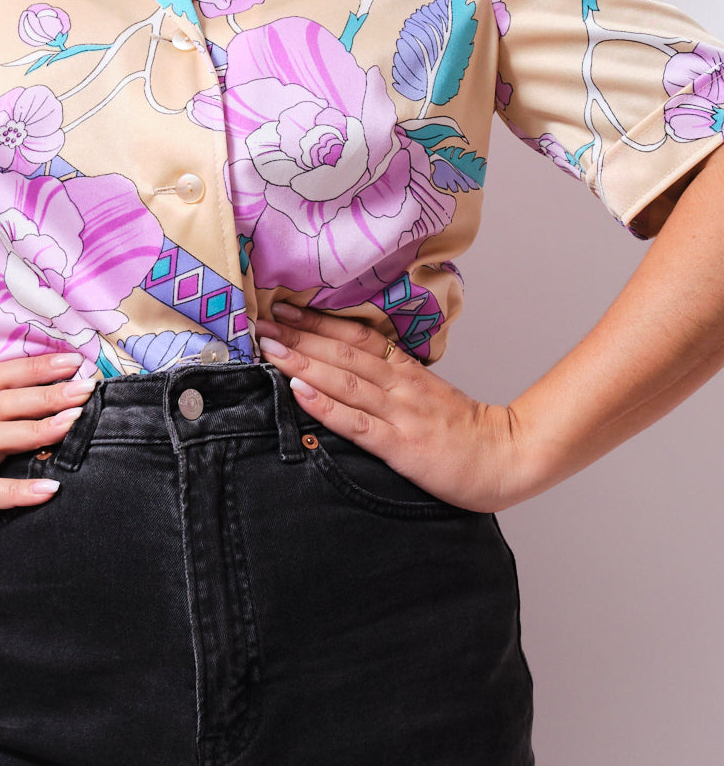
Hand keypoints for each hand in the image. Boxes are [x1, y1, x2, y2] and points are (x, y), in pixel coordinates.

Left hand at [256, 304, 524, 512]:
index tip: (286, 307)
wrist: (504, 458)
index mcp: (406, 369)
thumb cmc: (463, 429)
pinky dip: (324, 405)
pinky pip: (355, 423)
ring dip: (302, 362)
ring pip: (343, 380)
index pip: (356, 336)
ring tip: (270, 348)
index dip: (318, 320)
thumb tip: (349, 362)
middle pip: (342, 352)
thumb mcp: (427, 391)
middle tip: (262, 322)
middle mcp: (399, 384)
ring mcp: (399, 414)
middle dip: (298, 336)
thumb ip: (393, 376)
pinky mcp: (399, 446)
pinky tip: (298, 391)